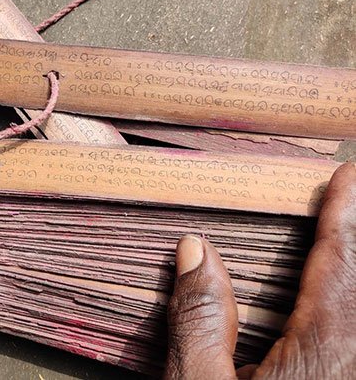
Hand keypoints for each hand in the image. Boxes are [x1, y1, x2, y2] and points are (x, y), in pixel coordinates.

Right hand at [166, 162, 355, 379]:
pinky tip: (335, 293)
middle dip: (353, 237)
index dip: (344, 217)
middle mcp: (350, 366)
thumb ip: (197, 322)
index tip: (347, 175)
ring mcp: (350, 378)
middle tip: (351, 192)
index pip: (341, 268)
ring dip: (350, 268)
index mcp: (321, 358)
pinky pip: (354, 334)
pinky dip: (348, 297)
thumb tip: (194, 249)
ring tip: (341, 234)